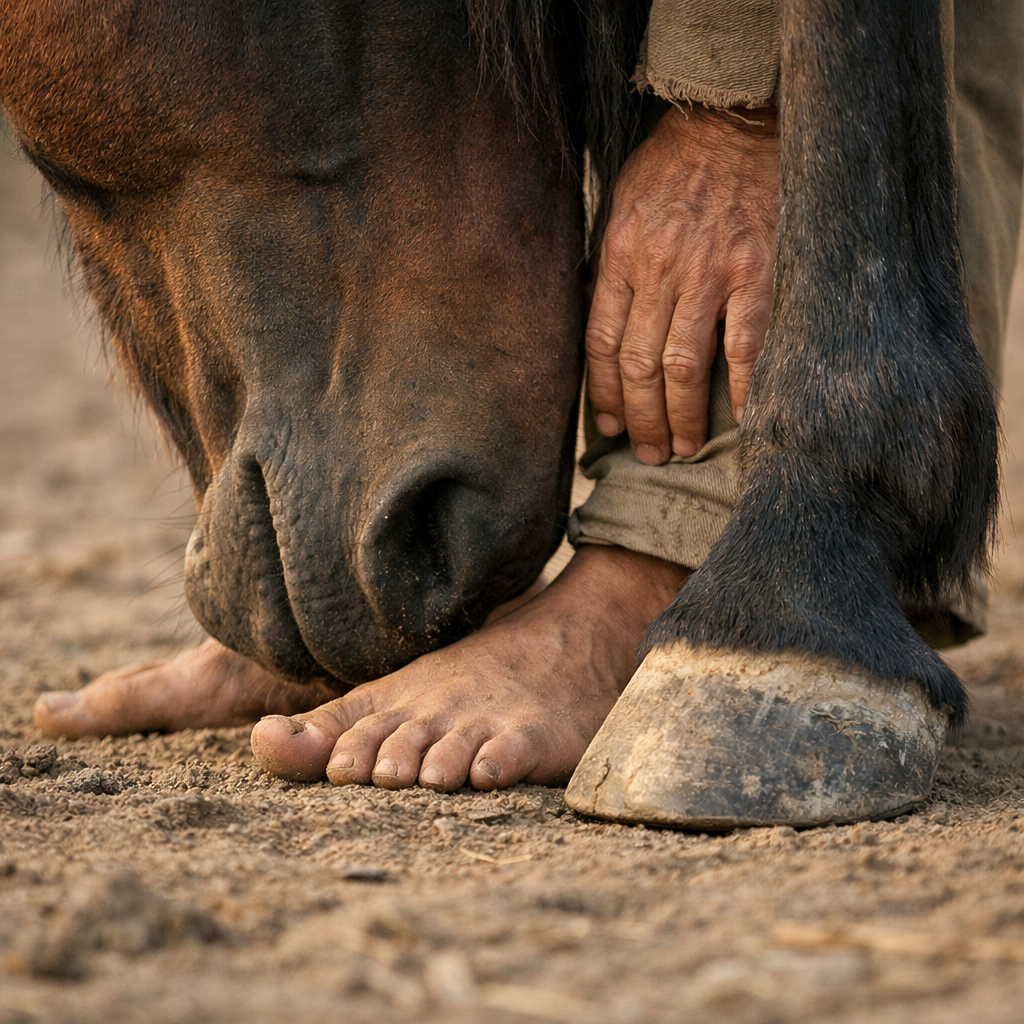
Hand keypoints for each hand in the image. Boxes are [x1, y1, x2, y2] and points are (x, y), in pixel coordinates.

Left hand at [585, 104, 778, 464]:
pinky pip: (746, 346)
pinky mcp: (756, 273)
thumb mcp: (621, 208)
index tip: (609, 429)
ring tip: (683, 447)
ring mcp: (709, 274)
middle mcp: (658, 271)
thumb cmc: (672, 167)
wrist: (732, 120)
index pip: (601, 345)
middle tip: (649, 454)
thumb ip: (611, 268)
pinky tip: (742, 422)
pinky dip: (743, 390)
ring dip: (682, 417)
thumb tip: (601, 325)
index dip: (603, 396)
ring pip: (684, 367)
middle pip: (639, 367)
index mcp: (619, 256)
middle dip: (641, 420)